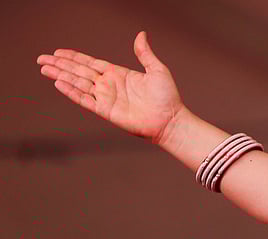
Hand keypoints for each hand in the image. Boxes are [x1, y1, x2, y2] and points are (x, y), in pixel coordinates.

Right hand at [36, 31, 184, 144]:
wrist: (170, 120)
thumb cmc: (167, 97)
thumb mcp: (157, 70)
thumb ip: (145, 53)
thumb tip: (141, 35)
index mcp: (118, 74)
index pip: (90, 63)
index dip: (74, 57)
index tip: (59, 52)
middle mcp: (109, 85)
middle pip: (79, 72)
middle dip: (60, 65)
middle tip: (42, 58)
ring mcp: (106, 98)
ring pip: (78, 84)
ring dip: (60, 75)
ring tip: (44, 69)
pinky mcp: (106, 110)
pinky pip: (84, 99)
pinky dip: (71, 91)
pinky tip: (59, 83)